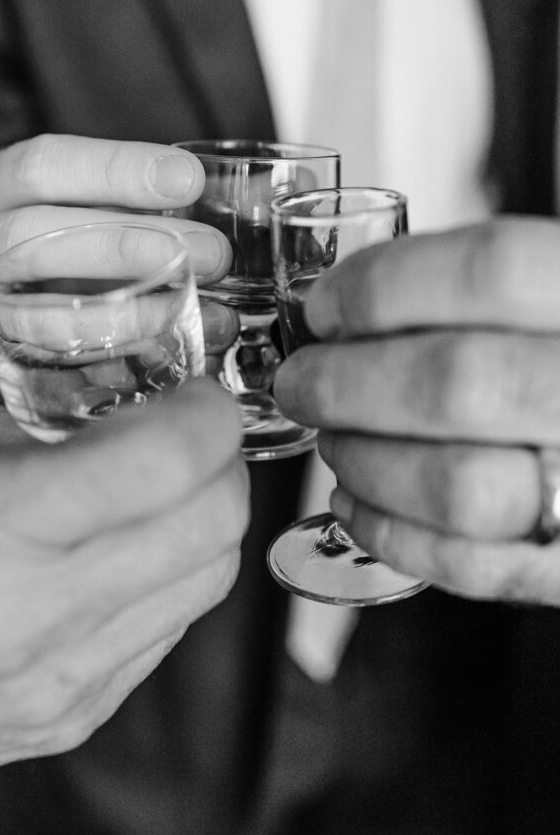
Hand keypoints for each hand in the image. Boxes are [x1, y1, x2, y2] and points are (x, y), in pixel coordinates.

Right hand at [0, 134, 231, 395]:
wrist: (0, 311)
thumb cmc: (56, 245)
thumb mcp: (85, 205)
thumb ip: (145, 202)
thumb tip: (244, 201)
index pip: (40, 166)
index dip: (115, 169)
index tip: (187, 180)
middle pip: (30, 238)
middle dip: (126, 246)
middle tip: (209, 255)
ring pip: (38, 317)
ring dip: (129, 315)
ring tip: (200, 312)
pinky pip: (50, 377)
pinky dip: (112, 370)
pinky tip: (165, 362)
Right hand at [0, 379, 247, 794]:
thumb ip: (22, 427)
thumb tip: (116, 406)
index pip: (163, 465)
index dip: (205, 416)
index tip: (198, 397)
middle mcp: (36, 620)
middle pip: (214, 527)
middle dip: (221, 462)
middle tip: (191, 435)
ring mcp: (63, 684)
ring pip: (209, 583)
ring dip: (204, 522)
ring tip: (161, 493)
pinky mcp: (75, 719)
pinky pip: (169, 631)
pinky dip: (169, 579)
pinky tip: (124, 558)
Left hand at [274, 218, 559, 604]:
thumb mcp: (556, 298)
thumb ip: (479, 292)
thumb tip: (347, 300)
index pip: (490, 269)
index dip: (384, 286)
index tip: (325, 307)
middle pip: (456, 382)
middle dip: (345, 383)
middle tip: (300, 382)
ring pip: (457, 486)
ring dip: (365, 462)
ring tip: (333, 440)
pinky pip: (472, 565)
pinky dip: (390, 533)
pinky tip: (356, 501)